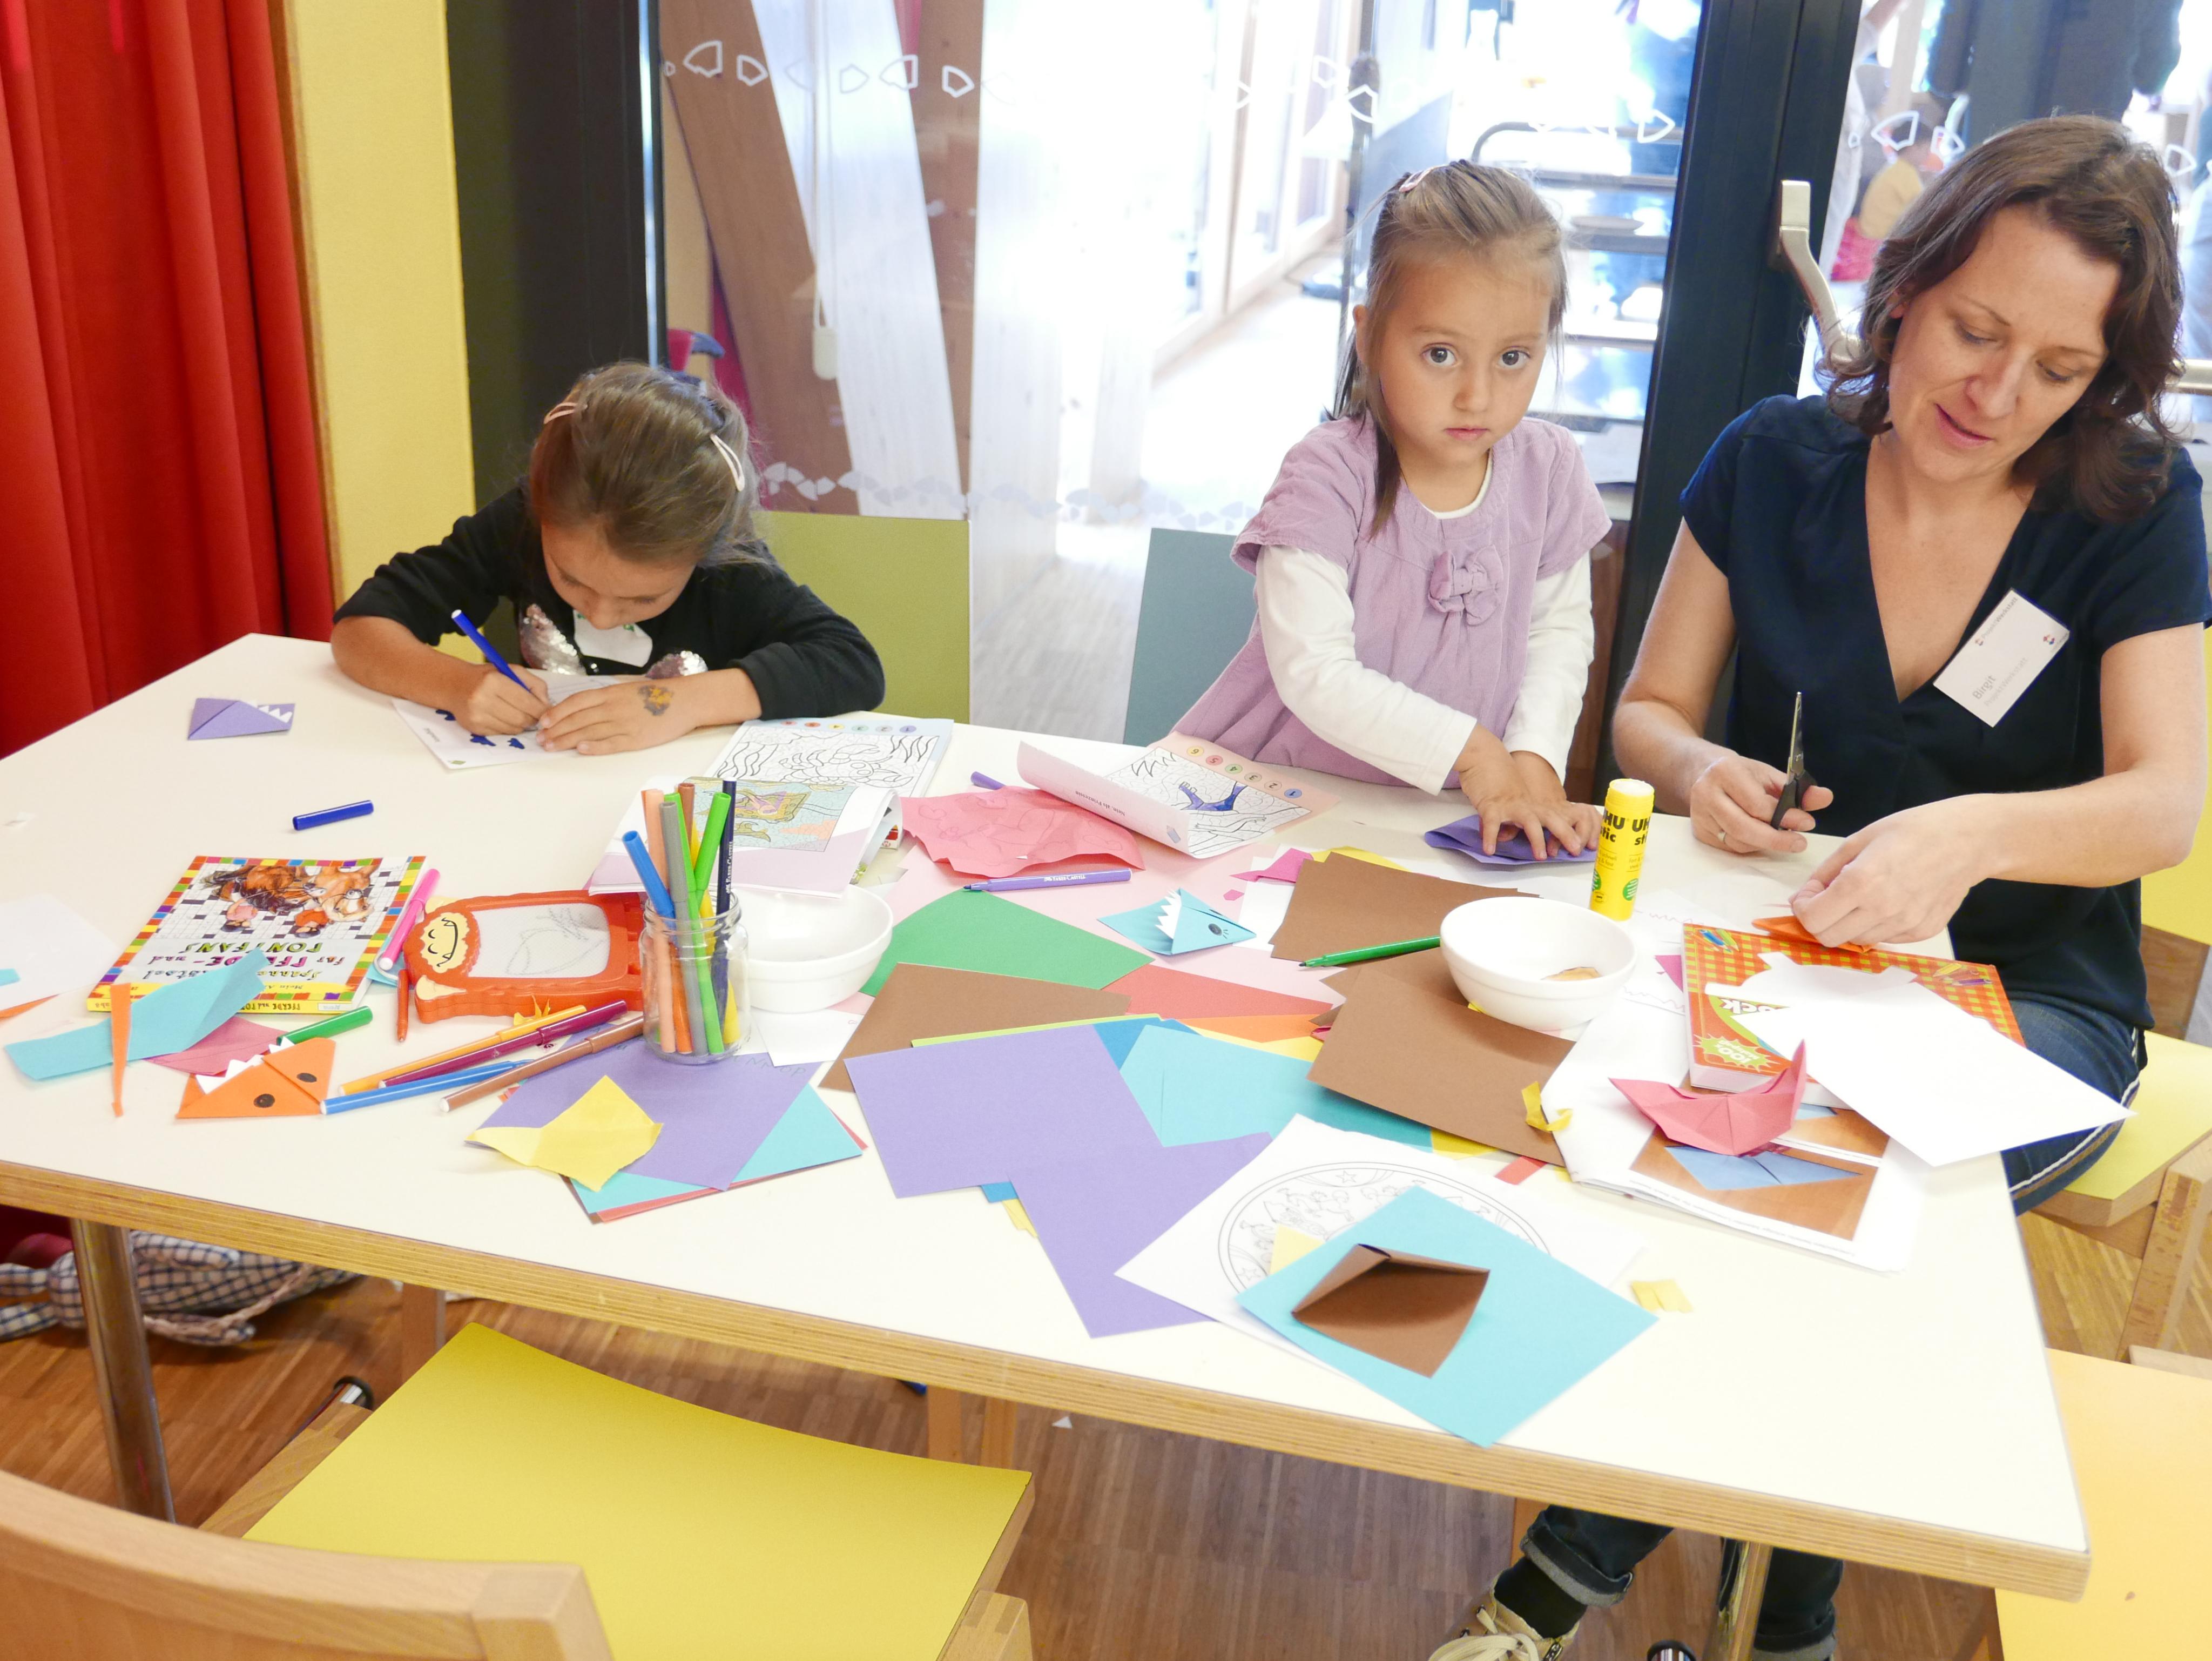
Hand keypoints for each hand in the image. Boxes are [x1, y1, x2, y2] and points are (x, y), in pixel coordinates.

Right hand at [454, 664, 547, 734]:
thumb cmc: (487, 677)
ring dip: (522, 724)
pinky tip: (503, 717)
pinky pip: (502, 733)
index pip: (527, 702)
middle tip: (535, 714)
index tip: (545, 710)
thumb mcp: (512, 671)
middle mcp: (483, 699)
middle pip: (522, 719)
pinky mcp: (475, 728)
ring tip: (518, 713)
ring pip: (514, 729)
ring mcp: (477, 716)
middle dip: (533, 719)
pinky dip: (508, 727)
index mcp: (494, 681)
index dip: (541, 709)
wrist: (455, 685)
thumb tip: (547, 705)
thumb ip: (534, 685)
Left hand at [539, 677, 698, 754]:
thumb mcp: (627, 690)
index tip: (543, 722)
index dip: (557, 712)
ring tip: (552, 747)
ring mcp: (624, 723)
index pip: (576, 702)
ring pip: (589, 732)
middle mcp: (613, 707)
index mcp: (610, 693)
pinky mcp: (636, 739)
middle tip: (541, 740)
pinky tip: (580, 749)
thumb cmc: (656, 695)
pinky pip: (611, 743)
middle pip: (578, 719)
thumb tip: (582, 710)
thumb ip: (606, 699)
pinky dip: (595, 746)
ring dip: (567, 740)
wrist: (685, 701)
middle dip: (557, 730)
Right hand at [1454, 729, 1590, 858]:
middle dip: (1565, 834)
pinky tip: (1489, 850)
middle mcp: (1524, 803)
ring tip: (1541, 856)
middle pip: (1551, 818)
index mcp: (1530, 802)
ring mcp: (1509, 803)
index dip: (1567, 831)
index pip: (1554, 818)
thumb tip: (1505, 834)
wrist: (1482, 754)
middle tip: (1575, 849)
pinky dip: (1491, 837)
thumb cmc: (1494, 774)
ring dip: (1537, 838)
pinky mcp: (1490, 804)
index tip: (1576, 845)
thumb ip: (1510, 816)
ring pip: (1529, 821)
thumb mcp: (1509, 796)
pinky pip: (1492, 823)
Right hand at [1689, 752, 1833, 855]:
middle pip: (1743, 827)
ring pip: (1737, 841)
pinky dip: (1751, 845)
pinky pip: (1730, 847)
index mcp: (1725, 772)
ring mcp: (1700, 815)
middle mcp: (1707, 793)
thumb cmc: (1742, 774)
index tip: (1807, 822)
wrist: (1704, 773)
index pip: (1757, 804)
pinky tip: (1762, 837)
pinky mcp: (1700, 832)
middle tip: (1799, 843)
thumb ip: (1798, 789)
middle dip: (1775, 839)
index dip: (1785, 817)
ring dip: (1765, 843)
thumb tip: (1825, 798)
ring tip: (1783, 837)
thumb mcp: (1770, 775)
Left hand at [1790, 798, 1988, 946]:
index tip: (1810, 894)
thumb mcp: (1860, 839)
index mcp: (1862, 882)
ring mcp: (1904, 925)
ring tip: (1863, 895)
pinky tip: (1888, 899)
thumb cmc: (1914, 831)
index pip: (1812, 918)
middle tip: (1828, 898)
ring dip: (1848, 922)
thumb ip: (1827, 871)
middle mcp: (1882, 909)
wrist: (1969, 840)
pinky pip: (1884, 938)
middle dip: (1820, 920)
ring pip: (1856, 939)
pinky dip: (1876, 924)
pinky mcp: (1922, 932)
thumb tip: (1805, 895)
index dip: (1803, 907)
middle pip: (1829, 937)